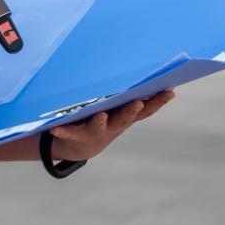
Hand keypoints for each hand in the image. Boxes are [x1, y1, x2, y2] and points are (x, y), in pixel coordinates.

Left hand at [49, 89, 175, 161]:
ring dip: (100, 121)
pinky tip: (55, 128)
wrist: (81, 146)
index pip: (145, 110)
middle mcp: (112, 125)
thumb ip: (133, 97)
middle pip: (124, 118)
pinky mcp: (75, 134)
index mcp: (124, 117)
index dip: (157, 102)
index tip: (169, 91)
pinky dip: (63, 131)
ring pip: (98, 126)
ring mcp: (95, 131)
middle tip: (137, 101)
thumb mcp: (119, 110)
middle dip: (130, 110)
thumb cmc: (104, 120)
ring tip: (100, 115)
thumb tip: (154, 78)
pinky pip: (69, 132)